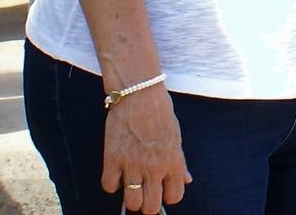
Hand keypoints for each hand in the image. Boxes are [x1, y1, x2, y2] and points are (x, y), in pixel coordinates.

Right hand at [103, 84, 190, 210]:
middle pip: (150, 207)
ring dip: (131, 197)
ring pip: (131, 202)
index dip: (168, 196)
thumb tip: (186, 180)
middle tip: (145, 193)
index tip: (163, 190)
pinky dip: (112, 183)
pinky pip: (109, 186)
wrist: (139, 92)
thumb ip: (180, 162)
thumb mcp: (176, 136)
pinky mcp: (112, 158)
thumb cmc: (160, 111)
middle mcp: (154, 167)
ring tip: (131, 185)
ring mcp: (132, 164)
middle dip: (148, 204)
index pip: (174, 196)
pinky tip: (117, 172)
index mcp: (173, 161)